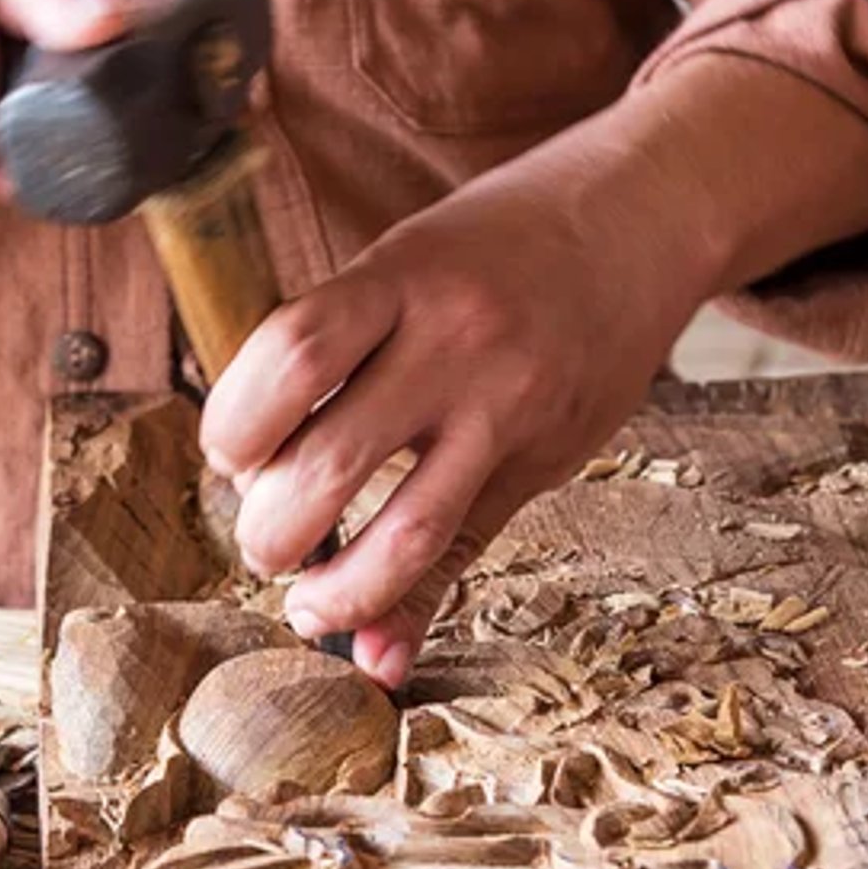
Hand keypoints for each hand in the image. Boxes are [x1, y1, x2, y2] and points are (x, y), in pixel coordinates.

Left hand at [199, 168, 705, 688]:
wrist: (639, 219)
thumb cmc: (497, 244)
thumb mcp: (406, 262)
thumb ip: (337, 352)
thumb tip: (255, 451)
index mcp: (401, 281)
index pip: (292, 356)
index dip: (236, 423)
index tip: (228, 453)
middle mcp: (456, 346)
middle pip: (331, 460)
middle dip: (270, 527)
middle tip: (262, 538)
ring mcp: (508, 409)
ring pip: (407, 530)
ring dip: (337, 589)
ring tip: (306, 599)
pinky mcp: (545, 460)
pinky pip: (469, 552)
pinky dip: (413, 614)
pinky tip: (378, 649)